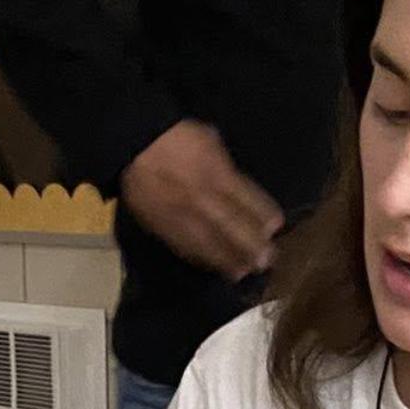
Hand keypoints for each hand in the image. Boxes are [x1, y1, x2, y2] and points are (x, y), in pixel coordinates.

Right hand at [119, 119, 281, 278]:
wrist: (134, 145)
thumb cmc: (176, 136)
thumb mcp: (210, 140)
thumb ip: (226, 165)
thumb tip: (237, 183)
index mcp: (218, 174)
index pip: (247, 200)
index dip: (263, 215)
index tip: (275, 228)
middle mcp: (205, 198)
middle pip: (233, 226)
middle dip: (251, 245)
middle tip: (266, 261)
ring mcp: (184, 215)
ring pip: (210, 242)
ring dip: (228, 258)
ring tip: (242, 272)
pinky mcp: (164, 226)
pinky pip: (186, 246)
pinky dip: (202, 258)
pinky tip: (213, 266)